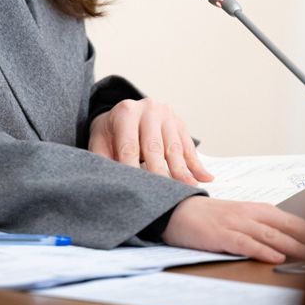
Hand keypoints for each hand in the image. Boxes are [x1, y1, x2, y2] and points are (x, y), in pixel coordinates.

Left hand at [88, 98, 212, 186]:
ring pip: (174, 148)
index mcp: (125, 112)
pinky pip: (189, 148)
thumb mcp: (99, 142)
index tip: (136, 190)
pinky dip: (196, 165)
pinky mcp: (180, 123)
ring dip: (182, 172)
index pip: (129, 146)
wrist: (124, 113)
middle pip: (155, 147)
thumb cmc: (111, 133)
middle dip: (160, 174)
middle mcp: (149, 109)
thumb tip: (108, 181)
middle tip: (164, 195)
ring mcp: (167, 115)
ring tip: (188, 190)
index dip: (132, 170)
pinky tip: (205, 178)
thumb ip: (102, 159)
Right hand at [162, 196, 304, 263]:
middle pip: (287, 228)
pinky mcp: (222, 235)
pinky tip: (275, 257)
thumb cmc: (210, 216)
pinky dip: (262, 250)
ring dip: (293, 247)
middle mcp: (250, 214)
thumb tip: (287, 242)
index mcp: (257, 209)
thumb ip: (262, 227)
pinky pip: (246, 243)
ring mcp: (236, 223)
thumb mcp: (240, 217)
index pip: (291, 221)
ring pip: (271, 236)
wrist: (178, 211)